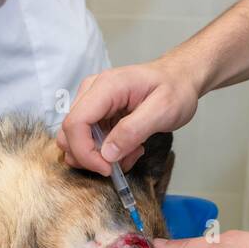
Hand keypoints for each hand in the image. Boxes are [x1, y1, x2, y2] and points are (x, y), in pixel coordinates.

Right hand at [57, 58, 201, 174]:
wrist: (179, 78)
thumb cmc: (175, 89)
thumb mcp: (163, 110)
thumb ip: (133, 131)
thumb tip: (107, 153)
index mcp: (106, 87)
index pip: (75, 123)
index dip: (85, 152)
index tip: (107, 169)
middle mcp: (92, 92)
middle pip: (68, 134)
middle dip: (90, 157)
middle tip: (120, 163)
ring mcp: (92, 103)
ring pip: (75, 140)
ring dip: (99, 157)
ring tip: (130, 152)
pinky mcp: (96, 113)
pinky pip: (89, 140)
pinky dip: (106, 152)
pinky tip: (129, 147)